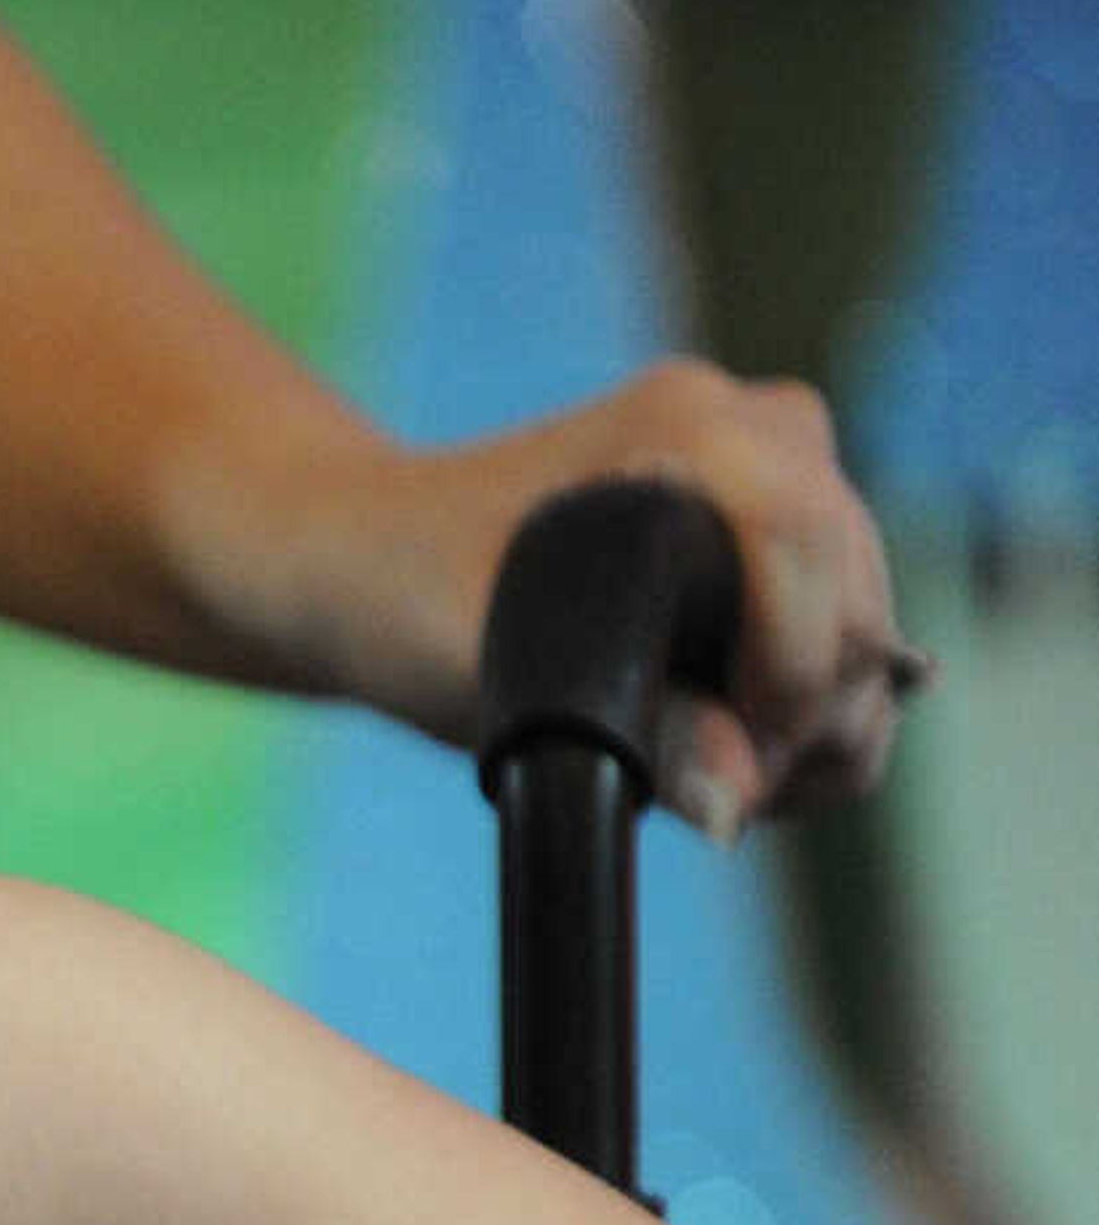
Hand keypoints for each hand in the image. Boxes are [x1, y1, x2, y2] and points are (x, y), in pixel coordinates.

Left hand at [285, 359, 923, 841]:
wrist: (362, 556)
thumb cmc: (408, 605)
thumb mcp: (499, 686)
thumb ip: (631, 736)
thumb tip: (736, 803)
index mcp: (685, 432)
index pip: (816, 555)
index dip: (799, 684)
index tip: (738, 776)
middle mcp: (743, 421)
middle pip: (856, 588)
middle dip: (813, 713)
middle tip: (725, 797)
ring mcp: (765, 450)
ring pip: (861, 604)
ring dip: (819, 711)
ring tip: (725, 781)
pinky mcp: (764, 500)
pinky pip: (840, 602)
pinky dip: (810, 687)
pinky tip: (737, 746)